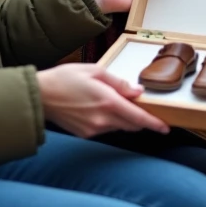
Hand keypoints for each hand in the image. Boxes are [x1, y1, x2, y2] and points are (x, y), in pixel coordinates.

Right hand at [36, 63, 169, 136]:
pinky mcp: (85, 134)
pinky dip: (109, 121)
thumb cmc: (65, 78)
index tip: (166, 127)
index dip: (154, 123)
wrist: (40, 96)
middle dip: (139, 119)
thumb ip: (119, 83)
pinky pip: (105, 129)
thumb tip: (138, 91)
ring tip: (111, 102)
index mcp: (108, 102)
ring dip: (123, 118)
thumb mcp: (95, 71)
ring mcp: (94, 129)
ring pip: (119, 127)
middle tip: (141, 107)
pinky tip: (98, 109)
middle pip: (131, 125)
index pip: (139, 117)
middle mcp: (103, 120)